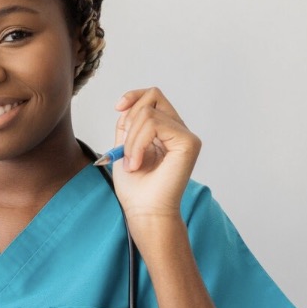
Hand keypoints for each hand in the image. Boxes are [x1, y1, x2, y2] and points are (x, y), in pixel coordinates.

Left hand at [109, 87, 200, 222]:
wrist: (144, 211)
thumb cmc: (136, 187)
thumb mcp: (124, 147)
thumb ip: (128, 124)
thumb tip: (126, 105)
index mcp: (166, 130)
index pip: (153, 96)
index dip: (133, 96)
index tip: (118, 108)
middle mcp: (179, 130)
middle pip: (152, 96)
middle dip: (129, 120)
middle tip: (125, 151)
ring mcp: (186, 135)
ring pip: (148, 113)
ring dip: (131, 140)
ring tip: (131, 162)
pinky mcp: (188, 142)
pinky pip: (155, 124)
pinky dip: (138, 144)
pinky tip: (136, 163)